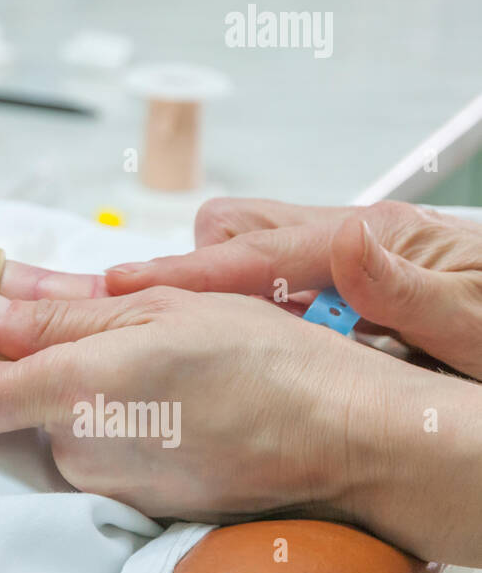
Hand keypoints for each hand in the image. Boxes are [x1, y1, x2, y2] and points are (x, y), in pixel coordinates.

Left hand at [0, 284, 423, 525]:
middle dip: (22, 362)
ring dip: (71, 389)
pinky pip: (92, 452)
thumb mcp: (157, 307)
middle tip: (80, 320)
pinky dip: (107, 418)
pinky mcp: (134, 501)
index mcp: (77, 393)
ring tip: (138, 355)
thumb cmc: (263, 360)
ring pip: (49, 428)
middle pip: (1, 410)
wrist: (345, 437)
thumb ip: (53, 313)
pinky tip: (160, 394)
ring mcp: (107, 485)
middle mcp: (79, 453)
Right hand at [103, 199, 481, 378]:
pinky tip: (254, 344)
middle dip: (194, 269)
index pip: (260, 250)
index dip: (187, 274)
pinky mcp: (346, 282)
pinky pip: (273, 281)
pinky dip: (248, 304)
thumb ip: (411, 290)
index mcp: (382, 240)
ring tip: (203, 339)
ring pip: (250, 248)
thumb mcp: (479, 328)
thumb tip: (348, 238)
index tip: (126, 287)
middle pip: (239, 228)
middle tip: (157, 317)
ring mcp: (348, 258)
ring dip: (221, 288)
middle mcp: (357, 239)